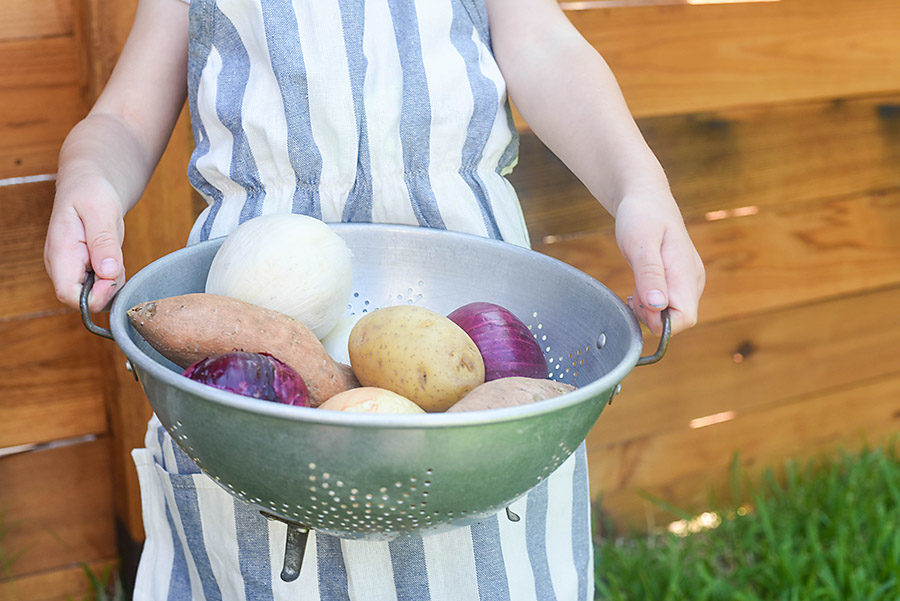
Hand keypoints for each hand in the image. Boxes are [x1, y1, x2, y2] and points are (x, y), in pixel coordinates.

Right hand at [44, 174, 125, 311]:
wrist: (89, 183)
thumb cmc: (91, 191)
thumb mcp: (101, 210)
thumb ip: (104, 242)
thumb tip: (108, 272)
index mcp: (60, 253)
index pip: (68, 295)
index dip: (95, 295)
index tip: (113, 275)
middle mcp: (62, 266)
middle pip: (83, 300)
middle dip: (107, 288)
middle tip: (117, 259)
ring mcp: (72, 269)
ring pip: (95, 296)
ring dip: (113, 282)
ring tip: (114, 252)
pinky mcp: (84, 270)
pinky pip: (102, 286)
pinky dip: (114, 278)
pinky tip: (114, 258)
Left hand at [614, 193, 704, 335]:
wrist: (645, 197)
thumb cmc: (641, 216)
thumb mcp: (640, 243)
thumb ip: (649, 275)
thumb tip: (658, 306)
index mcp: (687, 273)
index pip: (685, 319)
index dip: (660, 322)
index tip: (638, 304)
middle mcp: (693, 281)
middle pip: (678, 320)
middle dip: (652, 316)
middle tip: (632, 294)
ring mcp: (687, 280)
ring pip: (671, 314)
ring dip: (649, 310)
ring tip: (635, 288)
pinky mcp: (679, 280)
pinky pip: (667, 304)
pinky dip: (650, 303)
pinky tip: (639, 289)